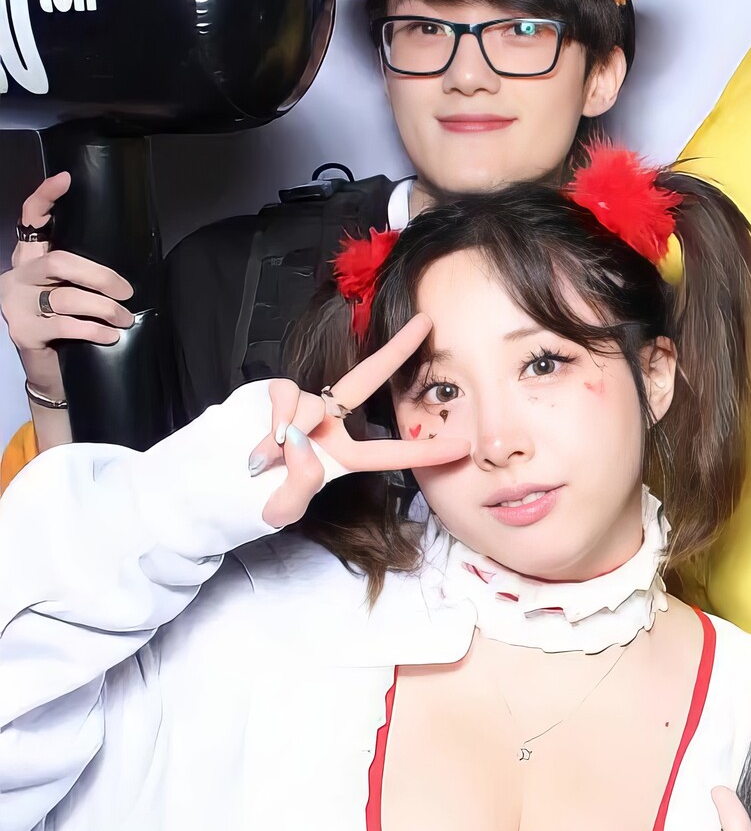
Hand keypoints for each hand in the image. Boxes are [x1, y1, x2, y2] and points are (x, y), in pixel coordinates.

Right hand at [1, 172, 134, 400]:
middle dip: (101, 276)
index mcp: (31, 259)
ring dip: (104, 308)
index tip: (65, 180)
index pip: (30, 219)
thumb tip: (129, 266)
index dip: (45, 198)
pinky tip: (109, 336)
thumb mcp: (77, 294)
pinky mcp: (22, 330)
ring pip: (67, 296)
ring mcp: (16, 303)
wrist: (52, 372)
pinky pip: (65, 324)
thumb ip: (84, 275)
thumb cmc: (71, 327)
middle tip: (127, 292)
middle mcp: (18, 276)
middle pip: (60, 261)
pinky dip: (93, 329)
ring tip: (123, 319)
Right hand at [248, 314, 469, 527]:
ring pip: (313, 403)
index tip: (463, 447)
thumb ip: (300, 485)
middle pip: (366, 381)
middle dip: (395, 351)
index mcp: (342, 456)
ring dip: (294, 432)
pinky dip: (276, 420)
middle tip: (426, 323)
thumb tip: (302, 446)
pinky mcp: (270, 395)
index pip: (390, 452)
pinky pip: (284, 396)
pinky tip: (263, 445)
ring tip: (269, 460)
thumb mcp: (282, 508)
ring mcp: (300, 406)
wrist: (207, 490)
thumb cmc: (250, 501)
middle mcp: (327, 425)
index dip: (425, 451)